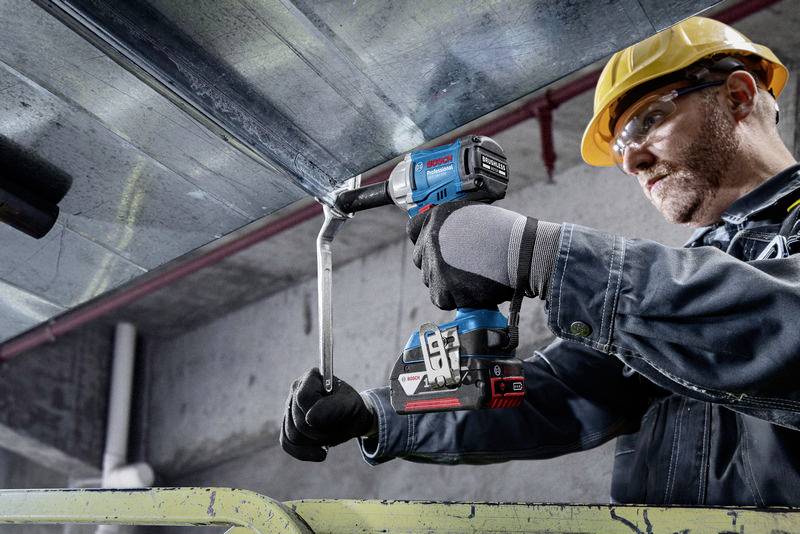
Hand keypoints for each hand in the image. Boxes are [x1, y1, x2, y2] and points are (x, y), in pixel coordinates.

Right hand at [280, 368, 375, 461]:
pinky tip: (321, 453)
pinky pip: (287, 444)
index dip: (318, 413)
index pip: (303, 398)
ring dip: (316, 442)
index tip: (336, 417)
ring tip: (330, 435)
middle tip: (338, 427)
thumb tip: (311, 418)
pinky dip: (304, 453)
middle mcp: (295, 391)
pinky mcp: (287, 426)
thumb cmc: (350, 407)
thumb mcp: (350, 405)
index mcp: (310, 378)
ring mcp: (288, 409)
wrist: (350, 418)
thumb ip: (335, 407)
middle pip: (298, 421)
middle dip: (322, 431)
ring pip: (292, 435)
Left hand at [407, 201, 527, 309]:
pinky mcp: (446, 288)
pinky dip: (456, 298)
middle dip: (438, 266)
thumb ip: (452, 225)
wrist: (526, 253)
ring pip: (432, 281)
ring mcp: (437, 264)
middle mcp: (432, 239)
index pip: (413, 231)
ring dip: (448, 283)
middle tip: (461, 267)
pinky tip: (473, 288)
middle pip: (421, 260)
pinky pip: (442, 299)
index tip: (437, 250)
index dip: (427, 242)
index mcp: (438, 217)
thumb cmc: (508, 234)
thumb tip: (444, 237)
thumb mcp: (474, 215)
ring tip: (472, 276)